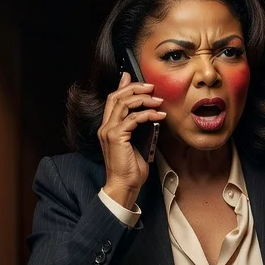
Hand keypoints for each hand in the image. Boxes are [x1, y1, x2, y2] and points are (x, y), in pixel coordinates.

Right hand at [99, 71, 164, 209]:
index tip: (134, 78)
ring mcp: (109, 131)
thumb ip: (139, 129)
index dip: (122, 86)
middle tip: (151, 87)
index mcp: (108, 127)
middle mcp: (105, 127)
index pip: (112, 100)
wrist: (125, 185)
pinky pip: (133, 119)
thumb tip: (149, 115)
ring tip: (158, 101)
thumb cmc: (132, 168)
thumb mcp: (138, 144)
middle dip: (134, 88)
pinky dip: (147, 114)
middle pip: (116, 97)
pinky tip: (159, 116)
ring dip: (143, 99)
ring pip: (123, 104)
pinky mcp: (117, 137)